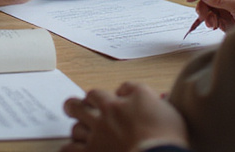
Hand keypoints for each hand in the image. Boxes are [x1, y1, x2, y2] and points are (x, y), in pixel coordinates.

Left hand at [62, 82, 188, 151]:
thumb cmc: (164, 133)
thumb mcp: (155, 100)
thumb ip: (135, 90)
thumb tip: (123, 89)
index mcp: (115, 104)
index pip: (96, 94)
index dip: (95, 97)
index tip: (97, 101)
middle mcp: (102, 120)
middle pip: (77, 107)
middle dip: (73, 106)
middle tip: (72, 108)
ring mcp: (96, 140)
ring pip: (75, 129)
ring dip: (78, 129)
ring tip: (81, 132)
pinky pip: (70, 150)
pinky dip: (70, 148)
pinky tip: (74, 149)